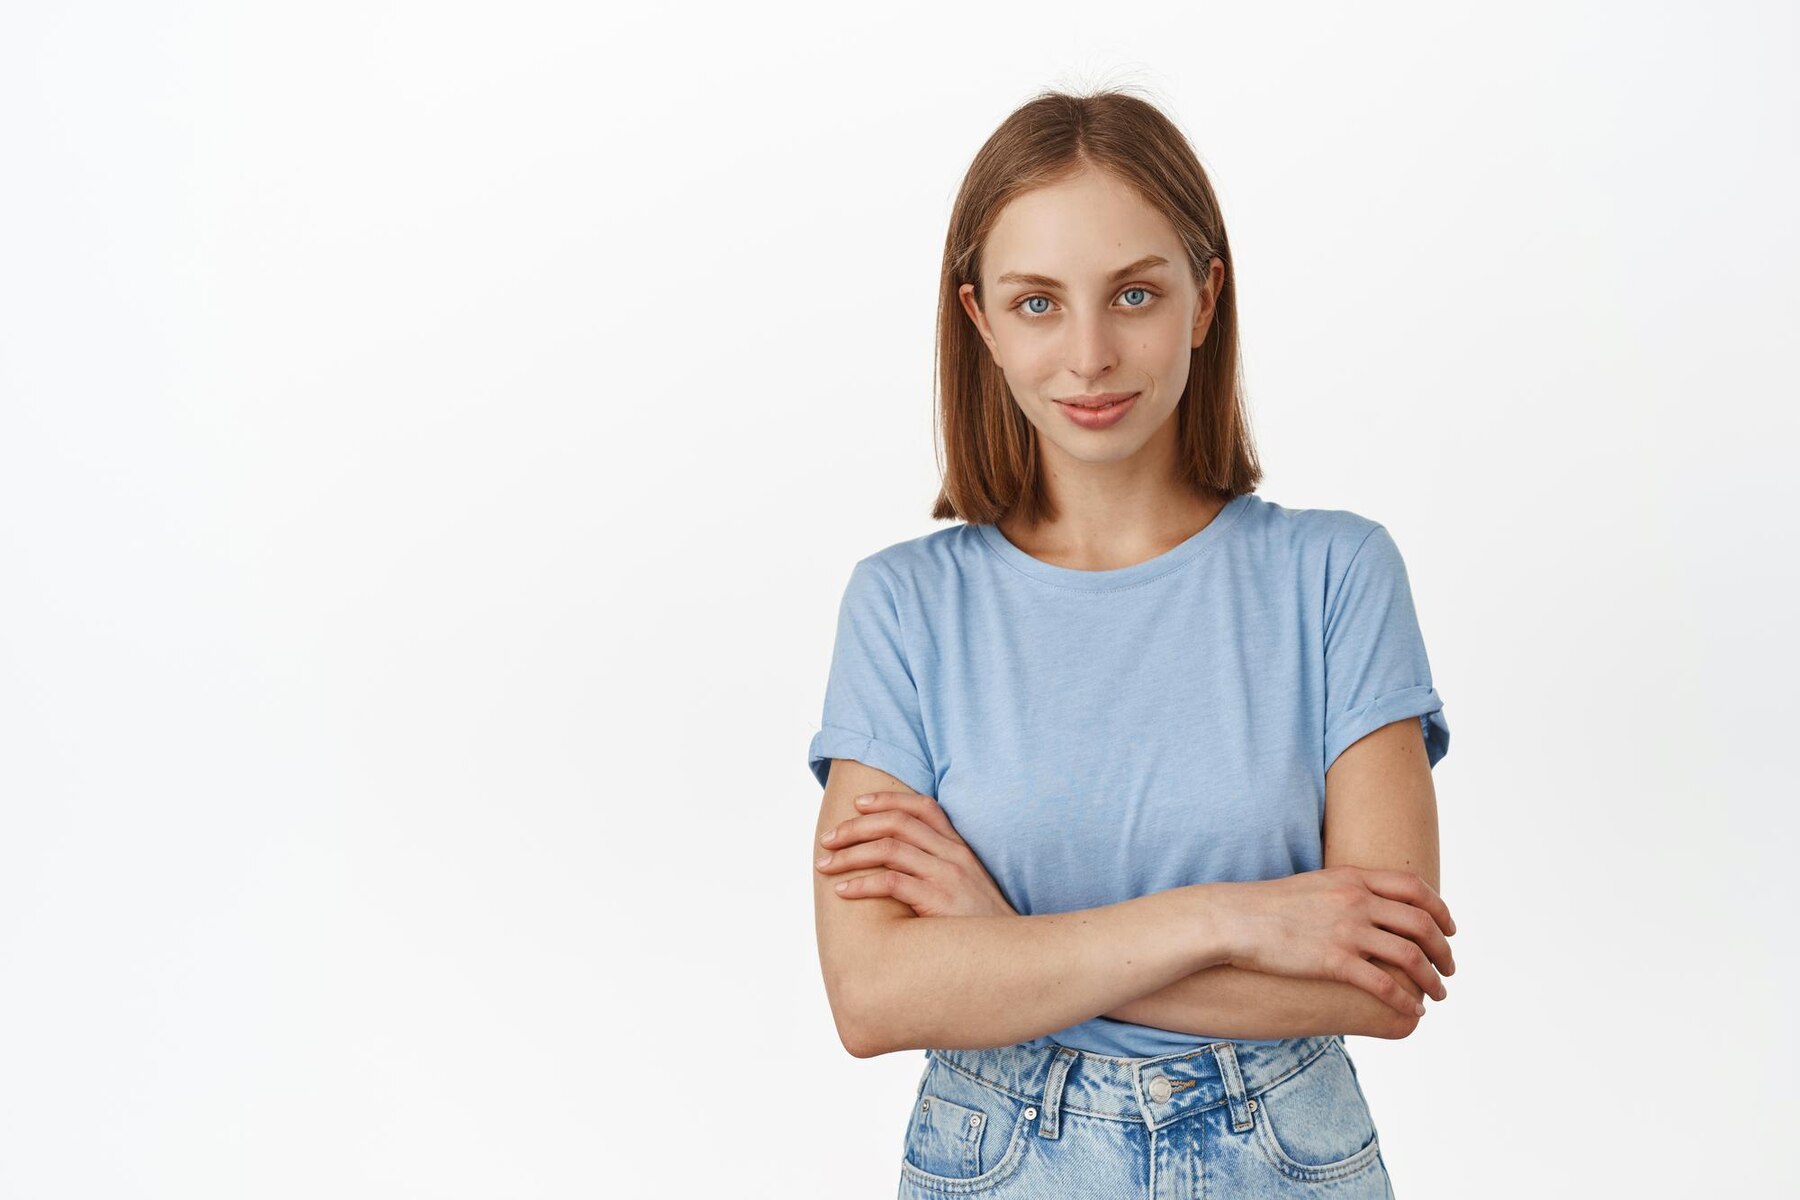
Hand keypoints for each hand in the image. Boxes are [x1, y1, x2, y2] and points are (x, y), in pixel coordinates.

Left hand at [815, 791, 1017, 917]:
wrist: (1011, 956)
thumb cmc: (981, 926)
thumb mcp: (966, 886)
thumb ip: (939, 868)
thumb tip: (896, 864)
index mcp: (959, 847)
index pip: (922, 806)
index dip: (887, 799)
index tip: (858, 805)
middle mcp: (954, 855)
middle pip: (897, 823)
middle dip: (855, 827)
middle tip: (827, 840)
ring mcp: (948, 876)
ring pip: (888, 849)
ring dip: (850, 854)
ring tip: (825, 865)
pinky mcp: (939, 901)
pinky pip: (891, 882)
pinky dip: (861, 884)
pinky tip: (843, 890)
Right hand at [1212, 866, 1457, 1018]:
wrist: (1234, 919)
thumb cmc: (1268, 906)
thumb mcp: (1315, 885)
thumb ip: (1347, 891)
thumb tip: (1369, 905)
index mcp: (1353, 878)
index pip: (1415, 889)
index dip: (1440, 910)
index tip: (1450, 929)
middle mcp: (1357, 901)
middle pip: (1421, 923)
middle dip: (1444, 950)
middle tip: (1450, 969)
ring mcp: (1347, 930)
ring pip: (1411, 956)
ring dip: (1432, 979)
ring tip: (1438, 995)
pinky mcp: (1334, 961)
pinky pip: (1384, 984)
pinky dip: (1405, 1000)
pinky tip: (1412, 1010)